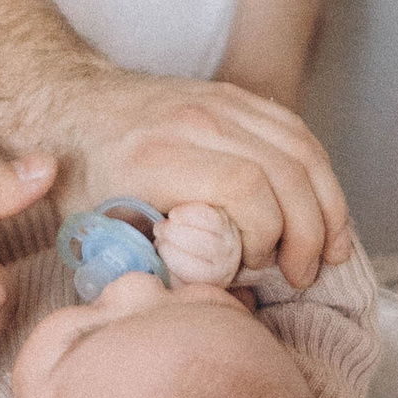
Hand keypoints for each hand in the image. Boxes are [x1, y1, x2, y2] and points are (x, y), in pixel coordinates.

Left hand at [61, 76, 351, 288]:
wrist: (69, 104)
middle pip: (284, 169)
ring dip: (327, 204)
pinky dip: (319, 174)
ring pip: (301, 147)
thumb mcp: (97, 231)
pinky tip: (324, 211)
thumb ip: (150, 265)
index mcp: (156, 155)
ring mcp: (219, 100)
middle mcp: (194, 119)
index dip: (263, 235)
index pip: (244, 188)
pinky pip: (296, 131)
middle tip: (301, 275)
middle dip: (306, 231)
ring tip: (328, 252)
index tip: (251, 267)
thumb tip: (207, 302)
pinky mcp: (235, 95)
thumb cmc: (82, 177)